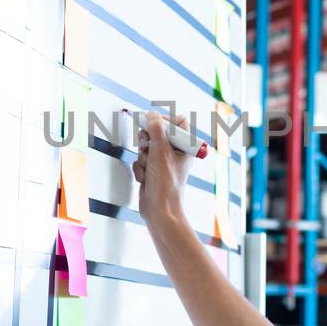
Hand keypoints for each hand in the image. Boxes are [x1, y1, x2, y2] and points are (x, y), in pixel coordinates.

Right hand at [131, 110, 190, 229]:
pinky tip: (145, 178)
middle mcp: (176, 152)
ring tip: (148, 167)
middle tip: (148, 147)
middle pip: (158, 132)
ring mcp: (163, 161)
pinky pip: (141, 160)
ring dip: (143, 156)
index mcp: (186, 146)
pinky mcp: (152, 170)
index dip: (164, 121)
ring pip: (146, 146)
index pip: (178, 122)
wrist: (159, 210)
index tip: (153, 126)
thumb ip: (156, 129)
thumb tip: (152, 115)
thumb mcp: (161, 151)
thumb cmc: (166, 185)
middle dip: (148, 139)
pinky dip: (140, 167)